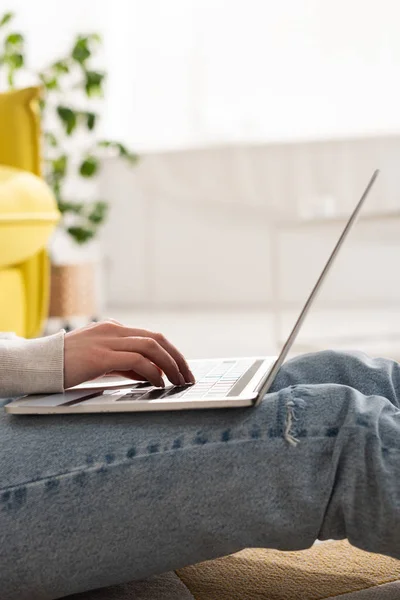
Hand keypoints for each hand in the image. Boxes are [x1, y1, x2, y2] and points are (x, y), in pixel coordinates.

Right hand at [63, 320, 194, 389]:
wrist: (39, 363)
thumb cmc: (68, 364)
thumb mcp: (100, 360)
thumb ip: (123, 364)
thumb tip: (148, 374)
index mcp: (113, 329)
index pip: (151, 336)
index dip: (171, 352)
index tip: (182, 368)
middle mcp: (113, 331)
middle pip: (157, 339)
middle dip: (177, 358)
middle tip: (187, 376)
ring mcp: (107, 341)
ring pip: (151, 347)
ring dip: (170, 365)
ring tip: (178, 381)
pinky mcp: (101, 356)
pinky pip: (136, 361)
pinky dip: (152, 372)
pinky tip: (158, 383)